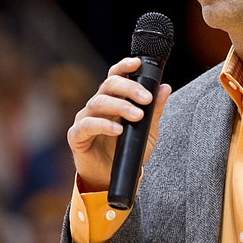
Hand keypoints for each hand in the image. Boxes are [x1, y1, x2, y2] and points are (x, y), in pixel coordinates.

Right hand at [67, 57, 171, 191]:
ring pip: (98, 102)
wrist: (112, 179)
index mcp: (114, 99)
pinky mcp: (76, 136)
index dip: (124, 66)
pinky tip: (118, 130)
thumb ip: (155, 110)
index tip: (137, 63)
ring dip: (120, 106)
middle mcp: (98, 105)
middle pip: (108, 85)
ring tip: (137, 116)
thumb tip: (165, 88)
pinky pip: (87, 125)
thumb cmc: (128, 151)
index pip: (116, 76)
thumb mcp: (148, 131)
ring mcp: (85, 119)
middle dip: (129, 88)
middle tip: (146, 99)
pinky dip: (103, 125)